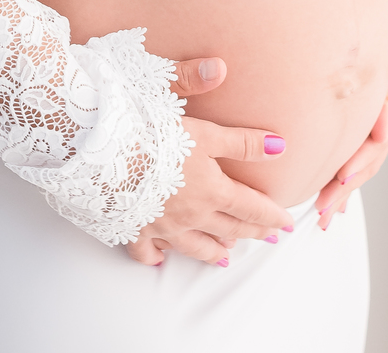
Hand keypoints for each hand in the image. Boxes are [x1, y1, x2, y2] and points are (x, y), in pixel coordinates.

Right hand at [124, 56, 292, 266]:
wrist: (101, 151)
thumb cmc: (151, 132)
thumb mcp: (202, 129)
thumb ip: (240, 139)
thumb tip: (279, 144)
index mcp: (210, 188)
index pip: (250, 207)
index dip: (271, 216)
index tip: (287, 223)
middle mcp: (191, 214)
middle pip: (228, 228)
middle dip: (251, 233)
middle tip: (267, 239)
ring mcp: (162, 225)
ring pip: (194, 246)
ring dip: (214, 251)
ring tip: (225, 255)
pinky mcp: (133, 227)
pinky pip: (148, 251)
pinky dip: (157, 257)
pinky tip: (161, 259)